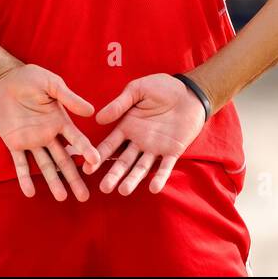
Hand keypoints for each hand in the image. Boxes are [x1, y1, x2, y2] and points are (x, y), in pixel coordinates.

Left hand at [0, 64, 100, 200]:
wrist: (3, 79)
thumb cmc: (29, 78)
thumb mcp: (52, 84)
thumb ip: (69, 98)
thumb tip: (91, 111)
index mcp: (60, 120)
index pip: (76, 140)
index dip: (86, 151)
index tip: (96, 162)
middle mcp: (49, 134)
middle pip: (64, 160)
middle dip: (74, 178)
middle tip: (84, 196)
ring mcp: (32, 140)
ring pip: (46, 165)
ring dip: (54, 181)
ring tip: (62, 198)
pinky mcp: (15, 143)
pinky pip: (20, 163)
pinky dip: (24, 178)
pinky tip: (29, 193)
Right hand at [87, 74, 206, 194]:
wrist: (190, 91)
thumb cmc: (162, 87)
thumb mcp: (137, 90)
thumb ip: (120, 104)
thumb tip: (98, 118)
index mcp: (127, 126)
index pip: (109, 145)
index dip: (98, 156)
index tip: (87, 168)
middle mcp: (138, 141)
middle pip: (123, 161)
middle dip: (114, 175)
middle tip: (104, 188)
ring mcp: (155, 148)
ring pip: (141, 167)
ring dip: (133, 179)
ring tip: (124, 190)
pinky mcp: (172, 151)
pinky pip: (165, 166)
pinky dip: (160, 178)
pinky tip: (154, 188)